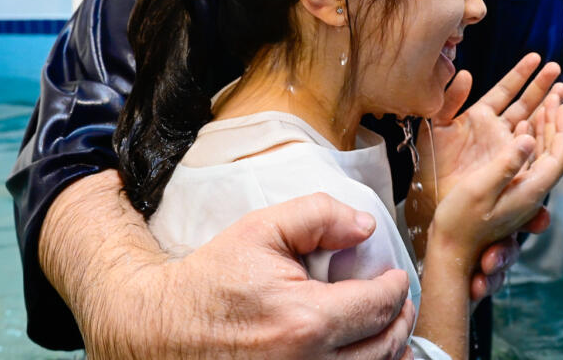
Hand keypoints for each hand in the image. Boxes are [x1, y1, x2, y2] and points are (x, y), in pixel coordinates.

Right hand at [44, 173, 413, 359]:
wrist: (163, 329)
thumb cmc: (212, 279)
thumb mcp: (260, 229)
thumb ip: (318, 215)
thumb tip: (366, 226)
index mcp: (305, 320)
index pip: (379, 306)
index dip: (396, 287)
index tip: (395, 275)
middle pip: (384, 346)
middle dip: (400, 318)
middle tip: (399, 299)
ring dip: (388, 348)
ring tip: (387, 326)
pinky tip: (362, 351)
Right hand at [428, 83, 562, 257]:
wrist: (452, 250)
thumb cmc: (460, 221)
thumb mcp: (480, 189)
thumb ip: (506, 164)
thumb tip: (529, 138)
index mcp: (530, 190)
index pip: (559, 155)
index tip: (560, 102)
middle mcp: (531, 190)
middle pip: (555, 151)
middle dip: (558, 120)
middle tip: (558, 92)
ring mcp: (522, 192)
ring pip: (544, 154)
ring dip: (547, 126)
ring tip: (547, 100)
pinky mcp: (511, 191)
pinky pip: (529, 160)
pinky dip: (530, 137)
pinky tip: (523, 125)